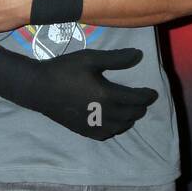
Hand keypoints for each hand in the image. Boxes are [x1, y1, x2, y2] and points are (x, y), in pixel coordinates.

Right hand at [0, 46, 157, 140]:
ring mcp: (93, 125)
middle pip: (131, 114)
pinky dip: (115, 129)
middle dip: (140, 108)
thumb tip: (138, 56)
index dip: (147, 96)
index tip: (153, 93)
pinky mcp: (83, 130)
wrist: (39, 88)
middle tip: (143, 101)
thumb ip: (116, 58)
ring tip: (131, 111)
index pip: (136, 99)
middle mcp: (103, 114)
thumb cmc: (64, 70)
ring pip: (120, 127)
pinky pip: (106, 134)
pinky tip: (114, 122)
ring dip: (130, 119)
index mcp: (107, 95)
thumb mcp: (91, 58)